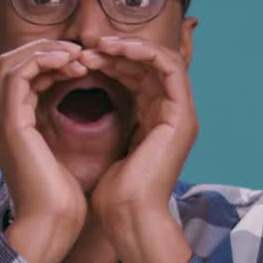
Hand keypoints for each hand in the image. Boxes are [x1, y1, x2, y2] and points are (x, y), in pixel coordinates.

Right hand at [0, 39, 89, 262]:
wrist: (52, 226)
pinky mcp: (11, 124)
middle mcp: (2, 121)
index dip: (51, 62)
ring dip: (48, 52)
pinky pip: (21, 75)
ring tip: (80, 56)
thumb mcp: (65, 156)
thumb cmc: (63, 202)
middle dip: (47, 50)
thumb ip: (63, 130)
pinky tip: (73, 64)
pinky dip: (45, 61)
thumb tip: (85, 112)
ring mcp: (2, 121)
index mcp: (14, 128)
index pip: (23, 77)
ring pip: (14, 62)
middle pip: (13, 63)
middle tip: (82, 53)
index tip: (84, 64)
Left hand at [77, 36, 198, 229]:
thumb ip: (110, 118)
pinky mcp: (182, 114)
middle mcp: (172, 114)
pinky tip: (114, 51)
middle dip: (116, 51)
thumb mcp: (107, 145)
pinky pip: (169, 66)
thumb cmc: (113, 193)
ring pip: (160, 59)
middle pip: (149, 65)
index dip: (112, 61)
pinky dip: (143, 52)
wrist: (128, 216)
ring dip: (127, 47)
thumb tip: (86, 97)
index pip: (139, 76)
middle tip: (85, 47)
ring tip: (96, 46)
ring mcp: (181, 114)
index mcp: (156, 121)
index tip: (80, 59)